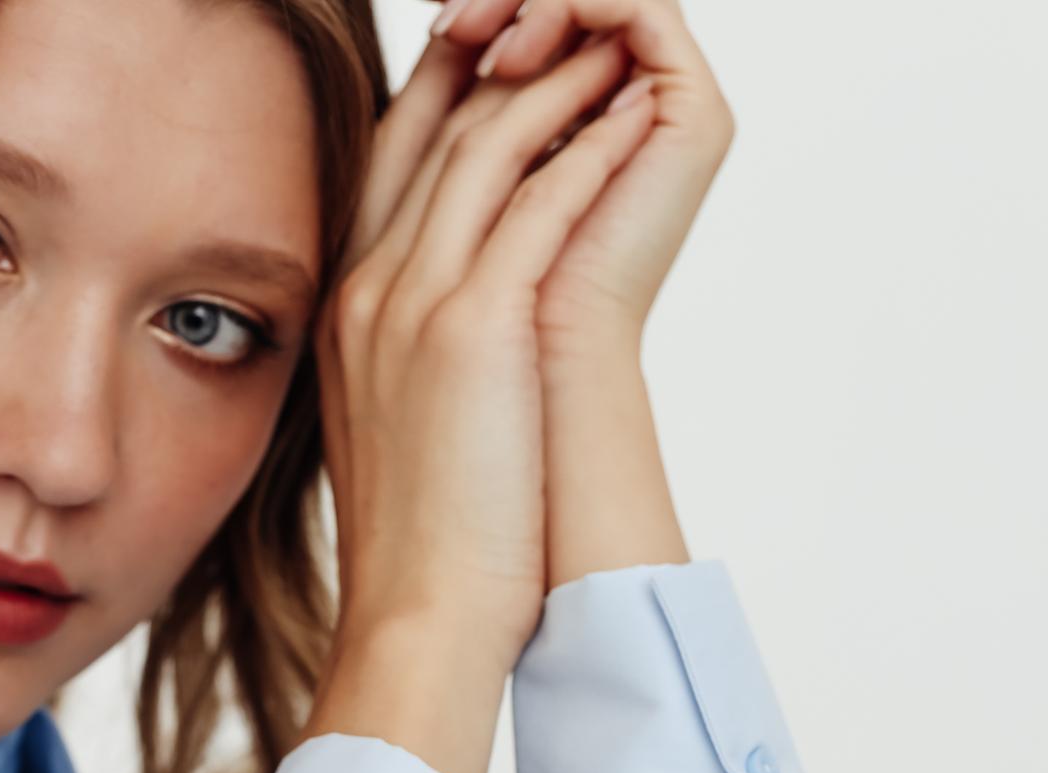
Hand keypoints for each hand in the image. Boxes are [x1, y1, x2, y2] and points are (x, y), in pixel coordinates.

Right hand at [312, 27, 666, 680]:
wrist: (415, 616)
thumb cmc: (418, 551)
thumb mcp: (394, 435)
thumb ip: (407, 364)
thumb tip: (444, 354)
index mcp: (348, 313)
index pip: (391, 164)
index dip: (444, 93)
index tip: (493, 59)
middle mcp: (369, 289)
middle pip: (432, 128)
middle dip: (502, 62)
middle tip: (565, 28)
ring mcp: (413, 302)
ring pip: (486, 146)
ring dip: (555, 87)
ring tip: (612, 51)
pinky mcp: (474, 329)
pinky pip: (538, 203)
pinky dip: (587, 153)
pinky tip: (631, 124)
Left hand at [428, 0, 735, 369]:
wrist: (548, 391)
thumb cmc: (483, 331)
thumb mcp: (437, 212)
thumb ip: (431, 142)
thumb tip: (419, 56)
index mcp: (580, 145)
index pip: (531, 45)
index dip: (476, 25)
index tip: (426, 22)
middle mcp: (631, 123)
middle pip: (572, 13)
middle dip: (501, 2)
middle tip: (445, 15)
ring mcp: (670, 117)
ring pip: (605, 3)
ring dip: (532, 2)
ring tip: (470, 32)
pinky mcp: (696, 118)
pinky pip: (638, 9)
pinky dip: (574, 7)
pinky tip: (511, 44)